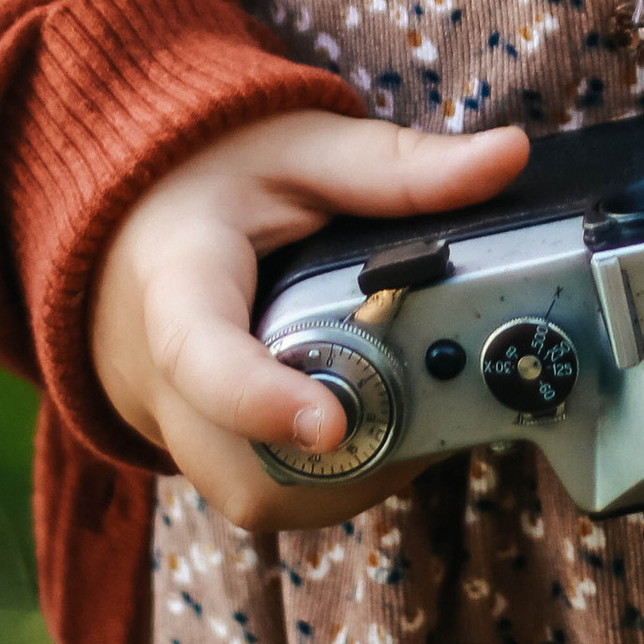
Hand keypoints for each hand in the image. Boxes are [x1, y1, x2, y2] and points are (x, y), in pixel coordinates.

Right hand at [89, 108, 528, 530]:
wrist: (135, 224)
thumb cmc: (215, 178)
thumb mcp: (302, 147)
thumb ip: (397, 166)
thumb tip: (508, 158)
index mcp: (174, 280)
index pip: (196, 354)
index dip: (259, 399)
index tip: (332, 422)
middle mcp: (158, 378)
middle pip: (240, 460)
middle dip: (351, 452)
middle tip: (437, 398)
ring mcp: (177, 430)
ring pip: (261, 495)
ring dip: (354, 473)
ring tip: (426, 407)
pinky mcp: (206, 458)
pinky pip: (269, 494)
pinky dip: (338, 475)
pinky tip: (392, 419)